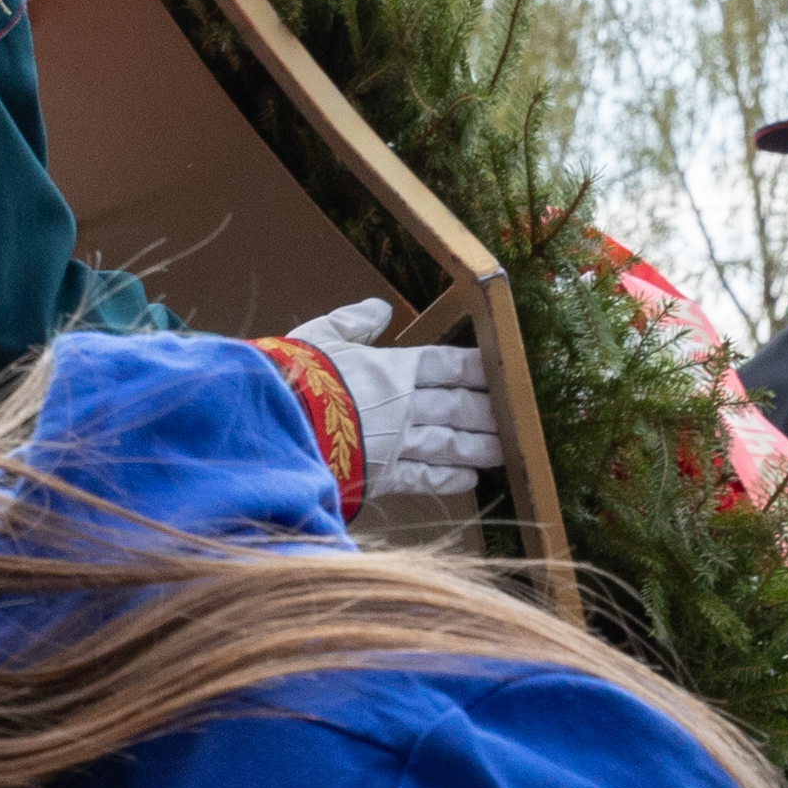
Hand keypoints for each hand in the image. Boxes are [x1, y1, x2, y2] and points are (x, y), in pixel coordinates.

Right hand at [289, 297, 499, 502]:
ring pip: (450, 443)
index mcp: (391, 367)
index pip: (447, 363)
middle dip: (490, 409)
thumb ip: (354, 321)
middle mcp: (402, 405)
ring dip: (480, 446)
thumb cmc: (290, 376)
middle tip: (518, 414)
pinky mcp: (379, 476)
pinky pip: (423, 478)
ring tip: (505, 449)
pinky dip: (448, 479)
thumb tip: (381, 308)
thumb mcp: (318, 335)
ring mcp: (395, 442)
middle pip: (459, 405)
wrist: (270, 424)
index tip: (501, 368)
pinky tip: (469, 479)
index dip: (477, 366)